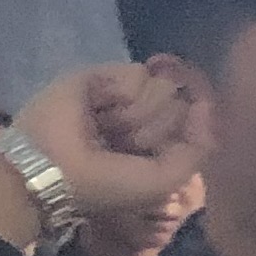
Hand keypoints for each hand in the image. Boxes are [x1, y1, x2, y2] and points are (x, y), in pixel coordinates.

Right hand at [4, 66, 207, 219]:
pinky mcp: (103, 74)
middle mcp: (145, 114)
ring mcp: (124, 93)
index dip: (189, 128)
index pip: (196, 119)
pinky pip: (138, 73)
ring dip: (135, 115)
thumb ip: (199, 146)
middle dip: (154, 129)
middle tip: (122, 145)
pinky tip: (96, 111)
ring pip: (163, 85)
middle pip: (180, 103)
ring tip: (105, 129)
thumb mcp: (165, 179)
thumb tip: (205, 104)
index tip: (164, 148)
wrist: (50, 170)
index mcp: (160, 140)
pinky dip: (120, 97)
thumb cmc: (105, 182)